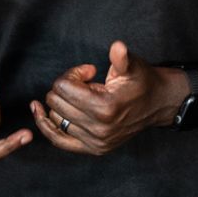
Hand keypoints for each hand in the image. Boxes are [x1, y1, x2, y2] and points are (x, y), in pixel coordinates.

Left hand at [32, 40, 184, 155]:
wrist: (158, 104)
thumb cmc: (142, 82)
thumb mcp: (132, 66)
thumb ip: (121, 58)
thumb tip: (117, 48)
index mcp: (105, 107)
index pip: (64, 87)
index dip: (72, 74)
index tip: (88, 71)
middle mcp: (99, 128)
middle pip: (56, 102)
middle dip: (65, 87)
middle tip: (84, 82)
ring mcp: (96, 141)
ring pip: (56, 118)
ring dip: (60, 104)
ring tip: (78, 96)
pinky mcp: (93, 149)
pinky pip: (59, 140)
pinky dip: (47, 126)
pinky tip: (39, 111)